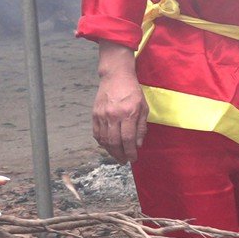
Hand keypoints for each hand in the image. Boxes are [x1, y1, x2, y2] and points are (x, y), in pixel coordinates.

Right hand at [92, 46, 147, 163]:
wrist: (115, 76)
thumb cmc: (133, 91)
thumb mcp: (143, 107)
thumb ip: (141, 127)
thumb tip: (138, 144)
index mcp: (128, 113)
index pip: (128, 139)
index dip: (130, 152)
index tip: (133, 159)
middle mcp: (113, 115)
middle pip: (115, 142)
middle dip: (120, 155)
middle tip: (125, 161)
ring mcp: (102, 115)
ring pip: (104, 140)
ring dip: (111, 151)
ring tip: (117, 156)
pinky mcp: (94, 114)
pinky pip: (97, 133)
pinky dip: (102, 143)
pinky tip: (108, 146)